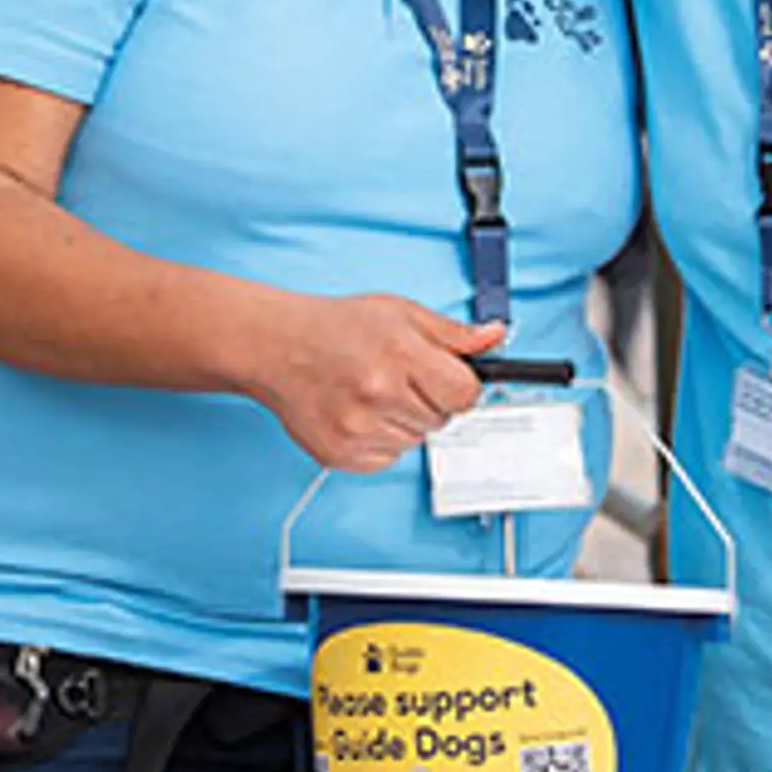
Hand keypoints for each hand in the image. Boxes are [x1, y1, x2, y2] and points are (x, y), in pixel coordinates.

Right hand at [237, 294, 505, 475]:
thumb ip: (451, 333)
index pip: (464, 393)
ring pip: (416, 440)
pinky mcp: (341, 454)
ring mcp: (358, 429)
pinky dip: (381, 440)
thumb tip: (495, 338)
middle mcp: (379, 394)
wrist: (276, 347)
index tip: (443, 377)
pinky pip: (388, 458)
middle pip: (442, 419)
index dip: (458, 385)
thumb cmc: (336, 327)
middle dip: (428, 399)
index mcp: (400, 355)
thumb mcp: (400, 313)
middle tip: (397, 377)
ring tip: (372, 392)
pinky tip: (358, 412)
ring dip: (404, 421)